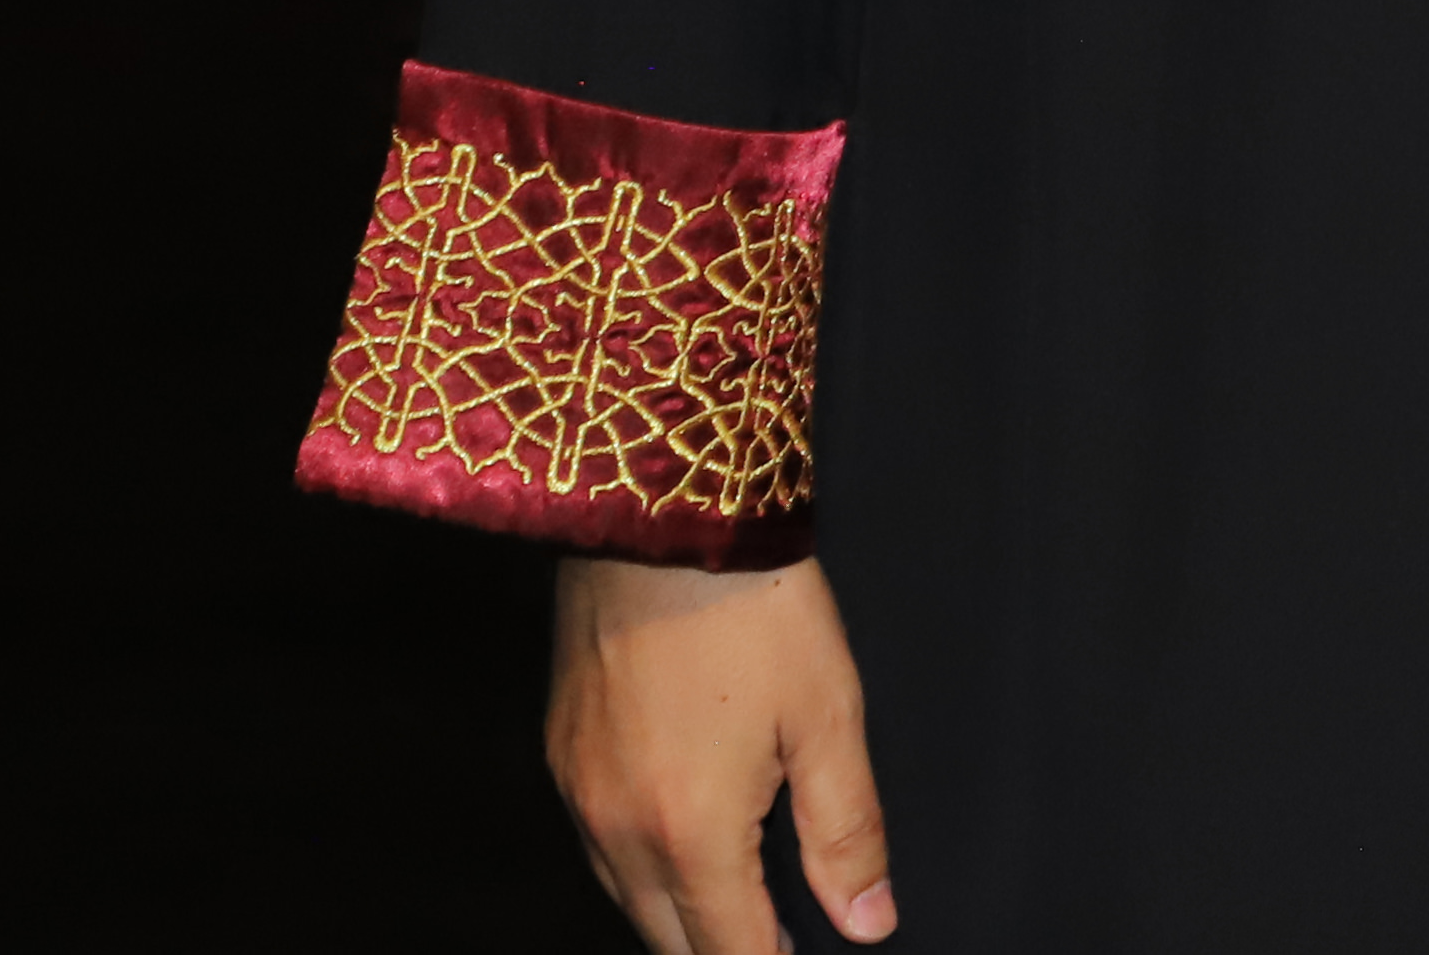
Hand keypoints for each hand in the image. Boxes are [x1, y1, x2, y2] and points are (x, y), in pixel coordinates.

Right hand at [551, 554, 897, 950]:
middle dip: (722, 952)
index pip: (729, 951)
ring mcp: (578, 792)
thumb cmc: (755, 610)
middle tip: (776, 944)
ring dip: (677, 916)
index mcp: (688, 833)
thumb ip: (846, 832)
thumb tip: (868, 924)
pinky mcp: (560, 752)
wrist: (661, 518)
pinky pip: (597, 845)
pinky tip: (680, 844)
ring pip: (625, 898)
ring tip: (737, 909)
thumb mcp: (829, 717)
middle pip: (667, 939)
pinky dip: (641, 867)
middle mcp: (617, 829)